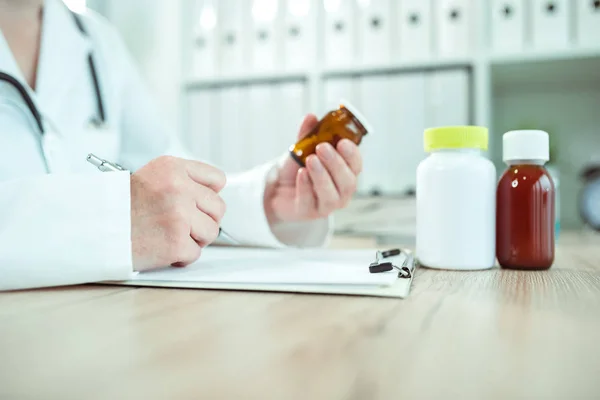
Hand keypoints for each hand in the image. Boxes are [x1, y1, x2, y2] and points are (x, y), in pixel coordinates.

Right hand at [130, 156, 225, 270]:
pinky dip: (181, 256)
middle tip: (182, 225)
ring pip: (211, 231)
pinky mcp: (177, 243)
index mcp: (173, 168)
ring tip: (170, 235)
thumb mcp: (150, 177)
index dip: (208, 195)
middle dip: (203, 220)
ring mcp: (180, 216)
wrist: (94, 227)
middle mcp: (179, 189)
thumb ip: (181, 181)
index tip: (200, 203)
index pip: (217, 179)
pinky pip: (195, 253)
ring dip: (194, 239)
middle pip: (218, 208)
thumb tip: (211, 195)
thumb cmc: (119, 206)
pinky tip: (162, 248)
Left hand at [264, 114, 361, 224]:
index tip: (343, 142)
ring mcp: (326, 205)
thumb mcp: (302, 148)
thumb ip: (308, 134)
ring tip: (310, 160)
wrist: (276, 187)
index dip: (352, 154)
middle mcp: (341, 192)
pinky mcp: (308, 213)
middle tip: (322, 147)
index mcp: (345, 173)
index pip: (356, 166)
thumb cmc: (297, 167)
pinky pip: (310, 201)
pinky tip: (302, 173)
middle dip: (336, 164)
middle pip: (347, 182)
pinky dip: (306, 186)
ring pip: (331, 195)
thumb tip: (311, 117)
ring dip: (322, 176)